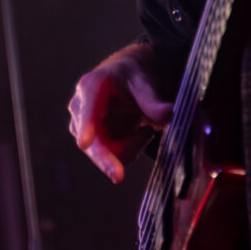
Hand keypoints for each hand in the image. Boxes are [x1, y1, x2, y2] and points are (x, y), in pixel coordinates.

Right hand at [68, 43, 173, 182]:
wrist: (125, 81)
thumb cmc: (132, 77)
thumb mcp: (144, 83)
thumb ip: (153, 101)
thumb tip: (170, 114)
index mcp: (92, 86)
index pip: (89, 108)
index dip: (87, 126)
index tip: (85, 142)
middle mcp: (80, 109)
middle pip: (93, 142)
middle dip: (108, 159)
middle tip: (121, 172)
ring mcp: (82, 129)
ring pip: (105, 153)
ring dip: (132, 147)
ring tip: (147, 127)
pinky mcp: (91, 144)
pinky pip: (111, 159)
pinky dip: (131, 150)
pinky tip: (140, 133)